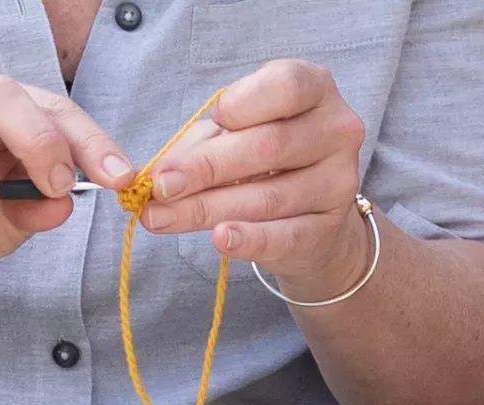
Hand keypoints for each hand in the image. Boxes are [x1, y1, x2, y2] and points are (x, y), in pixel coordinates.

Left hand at [134, 59, 370, 295]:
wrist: (308, 215)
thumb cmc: (261, 160)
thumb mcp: (232, 135)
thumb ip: (197, 145)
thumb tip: (145, 173)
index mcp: (314, 89)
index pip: (284, 86)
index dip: (242, 103)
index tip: (210, 117)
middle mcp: (336, 130)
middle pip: (268, 147)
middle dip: (205, 167)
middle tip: (160, 186)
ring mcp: (339, 182)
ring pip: (268, 196)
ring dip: (207, 209)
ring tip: (161, 218)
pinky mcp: (329, 229)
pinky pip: (285, 236)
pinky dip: (249, 239)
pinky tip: (220, 238)